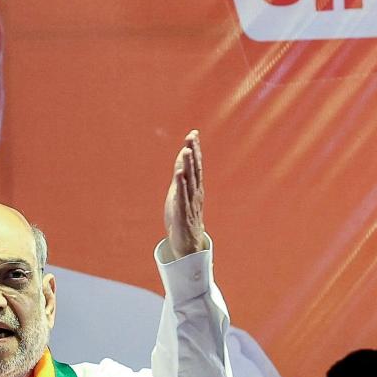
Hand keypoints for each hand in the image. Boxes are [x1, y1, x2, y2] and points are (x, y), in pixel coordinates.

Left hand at [164, 130, 206, 258]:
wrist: (188, 243)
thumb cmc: (184, 215)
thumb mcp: (181, 191)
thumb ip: (181, 174)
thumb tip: (182, 155)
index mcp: (195, 187)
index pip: (196, 165)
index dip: (195, 149)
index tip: (193, 133)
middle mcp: (195, 193)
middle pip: (194, 169)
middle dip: (193, 152)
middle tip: (191, 136)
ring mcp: (190, 202)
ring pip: (190, 181)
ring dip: (188, 165)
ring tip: (186, 150)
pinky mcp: (183, 213)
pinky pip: (182, 197)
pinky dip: (181, 185)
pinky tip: (179, 175)